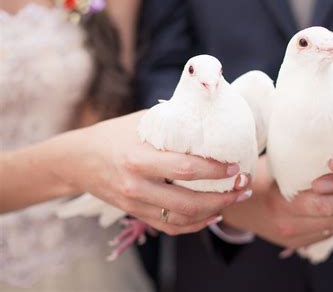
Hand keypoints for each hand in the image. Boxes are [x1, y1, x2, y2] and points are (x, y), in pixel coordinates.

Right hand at [56, 111, 251, 235]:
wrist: (78, 160)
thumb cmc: (113, 134)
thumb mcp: (141, 121)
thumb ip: (173, 121)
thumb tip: (209, 114)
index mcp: (139, 157)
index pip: (186, 168)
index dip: (215, 171)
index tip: (236, 166)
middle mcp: (137, 185)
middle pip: (188, 201)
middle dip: (223, 197)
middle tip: (243, 186)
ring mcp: (135, 204)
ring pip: (182, 219)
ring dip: (214, 212)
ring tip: (234, 200)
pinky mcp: (135, 213)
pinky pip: (169, 227)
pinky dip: (194, 225)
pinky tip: (212, 215)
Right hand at [222, 157, 332, 247]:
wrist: (232, 209)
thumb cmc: (252, 179)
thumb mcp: (270, 165)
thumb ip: (296, 158)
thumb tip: (328, 137)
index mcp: (280, 205)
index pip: (325, 202)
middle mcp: (289, 225)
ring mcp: (295, 238)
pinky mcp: (298, 244)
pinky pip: (330, 232)